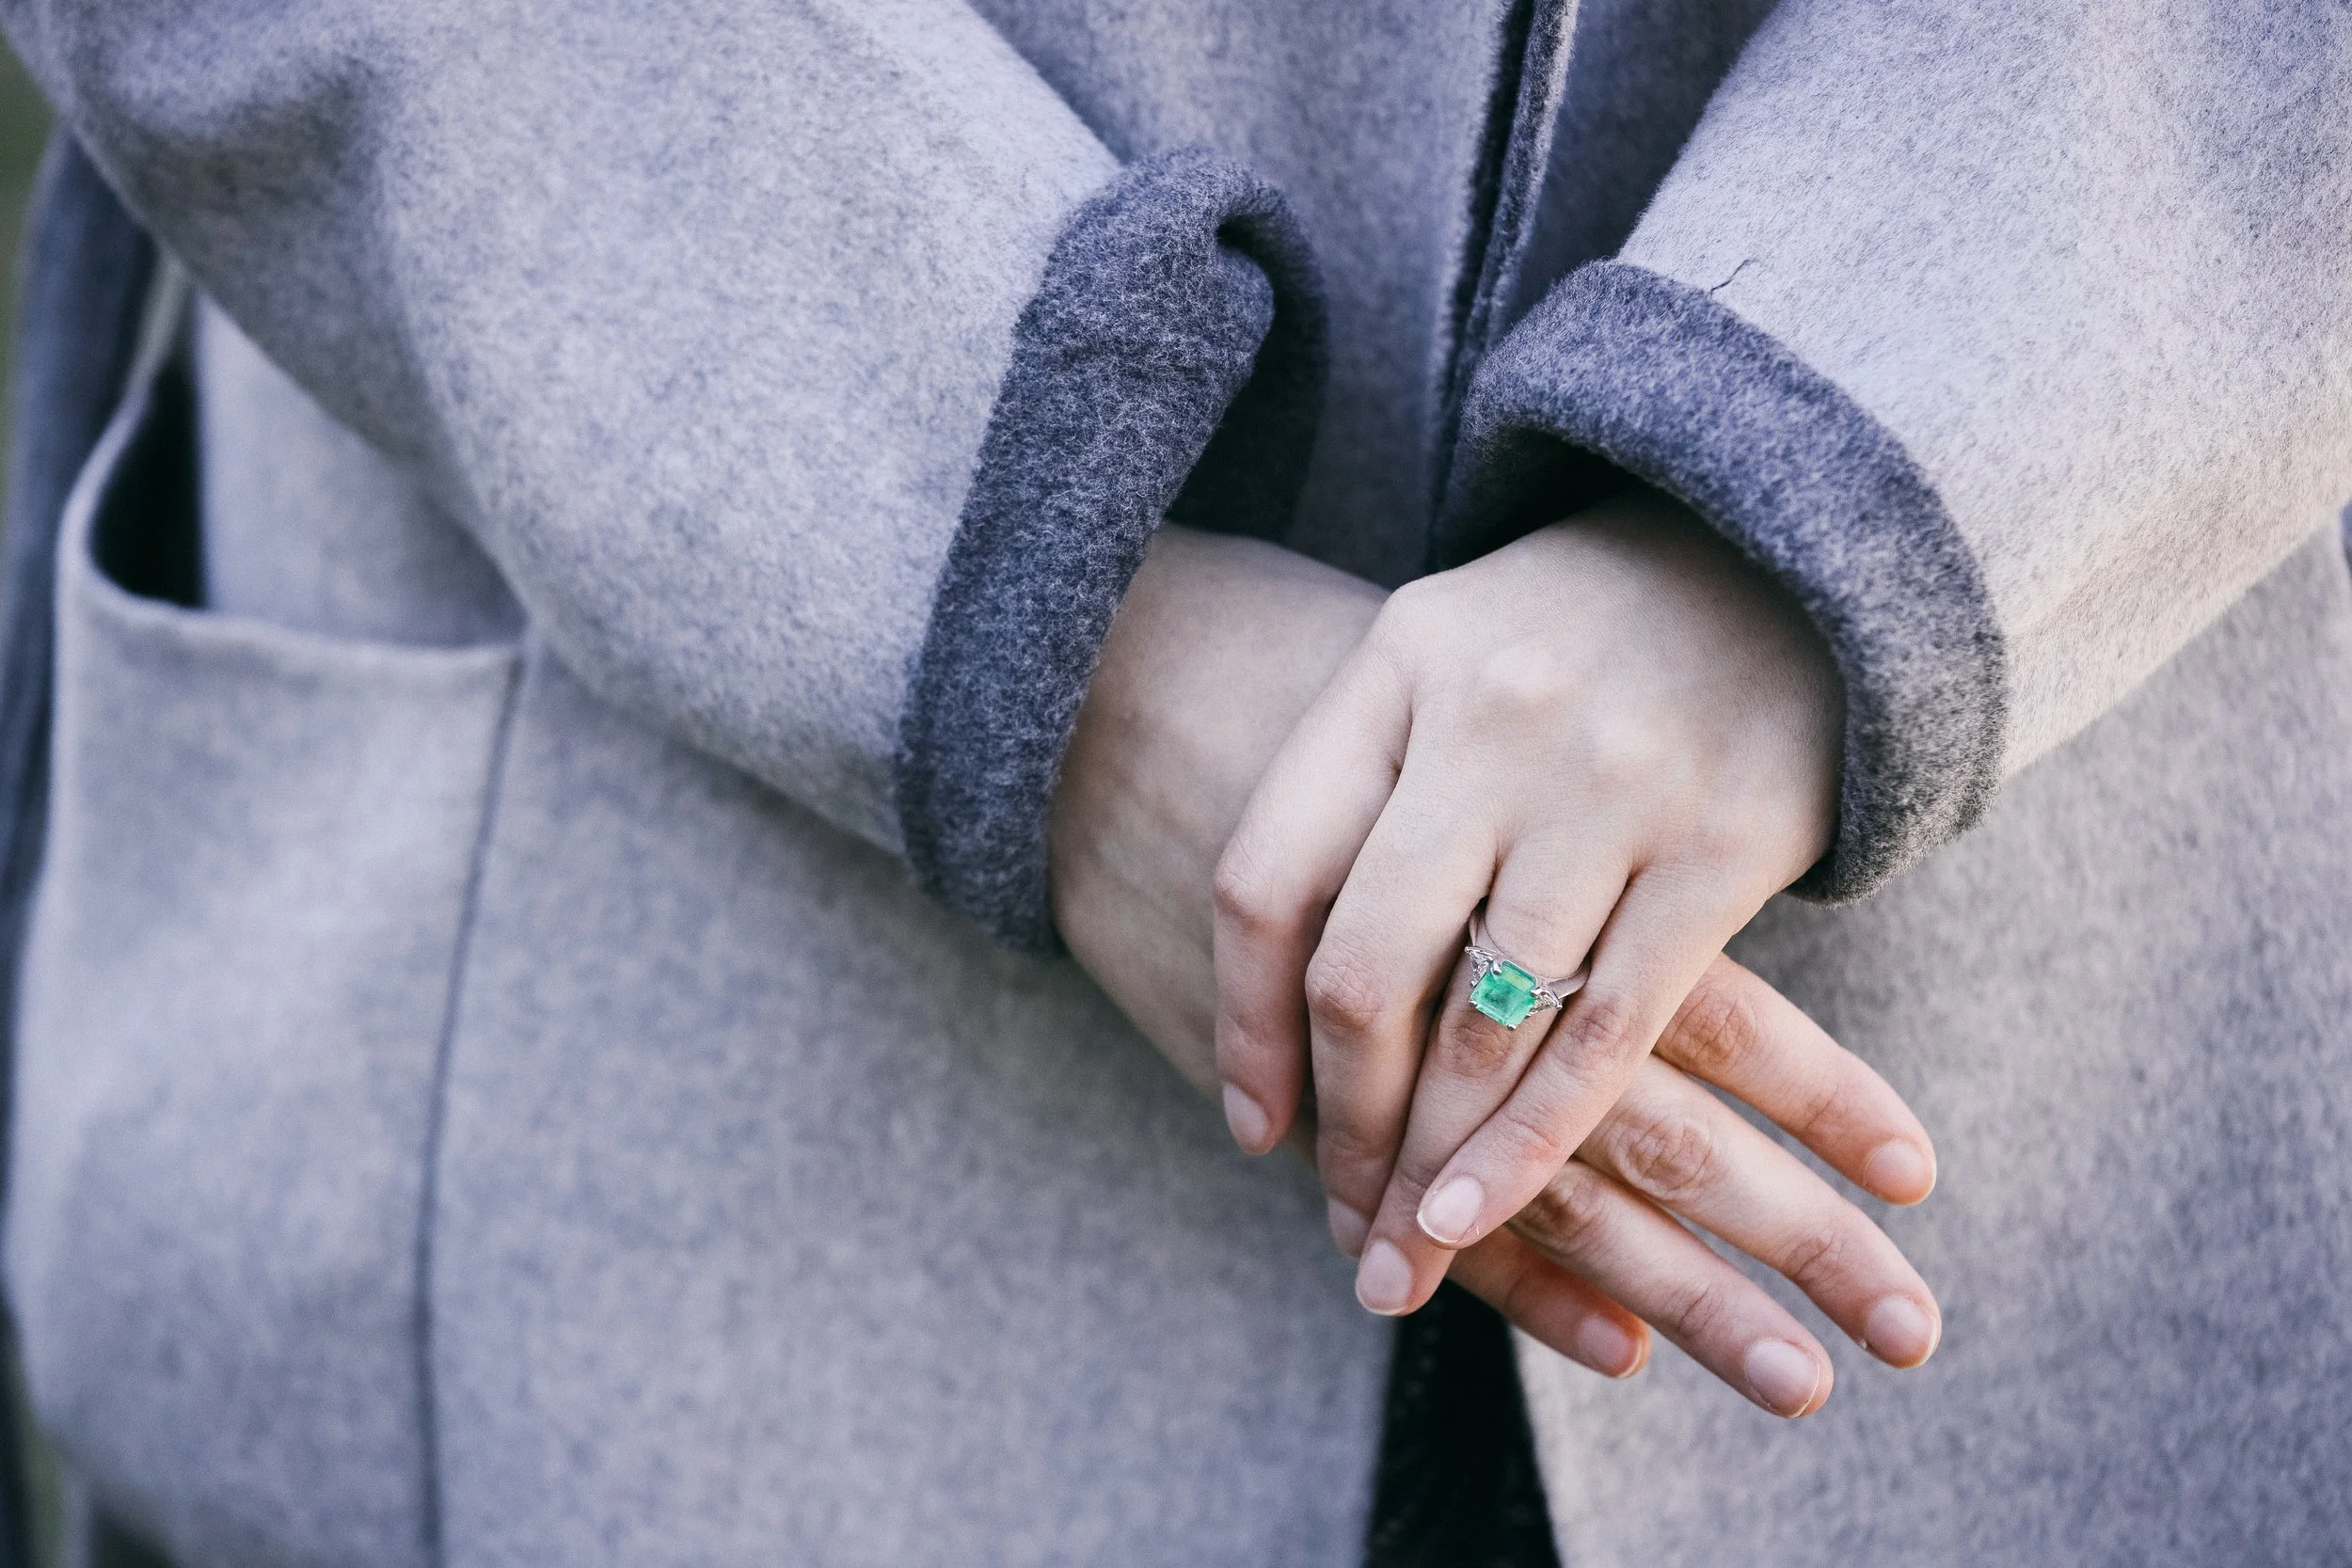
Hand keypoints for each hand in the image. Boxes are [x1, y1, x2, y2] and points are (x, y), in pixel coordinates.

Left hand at [1211, 492, 1903, 1335]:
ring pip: (1483, 1021)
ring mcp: (1606, 783)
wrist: (1798, 545)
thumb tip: (1284, 979)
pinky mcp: (1721, 844)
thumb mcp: (1448, 654)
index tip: (1249, 1128)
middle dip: (1343, 1125)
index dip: (1241, 1024)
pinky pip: (1610, 1030)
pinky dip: (1539, 1139)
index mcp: (1393, 666)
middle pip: (1366, 969)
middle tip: (1338, 1225)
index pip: (1266, 878)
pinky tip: (1490, 1207)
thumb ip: (1367, 781)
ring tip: (1402, 1254)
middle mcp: (1487, 722)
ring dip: (1434, 1163)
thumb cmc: (1583, 631)